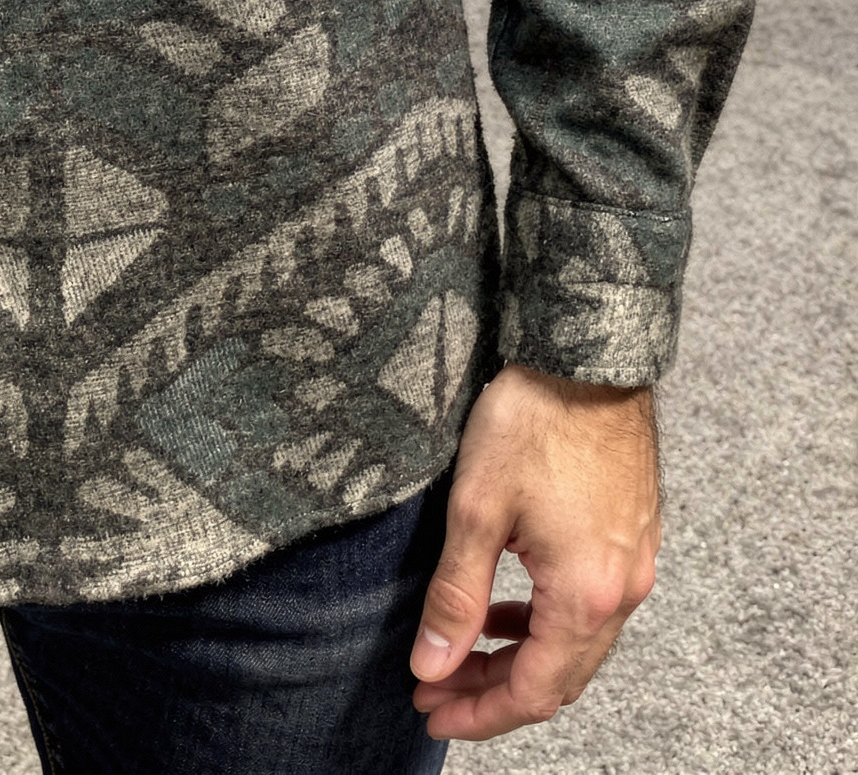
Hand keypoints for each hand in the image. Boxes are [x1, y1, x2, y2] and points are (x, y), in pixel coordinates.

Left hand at [409, 362, 659, 740]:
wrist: (586, 353)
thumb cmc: (533, 420)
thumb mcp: (476, 509)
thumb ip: (456, 596)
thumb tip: (432, 665)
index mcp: (587, 595)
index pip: (534, 691)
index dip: (479, 712)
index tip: (430, 709)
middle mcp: (623, 591)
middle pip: (560, 677)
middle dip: (493, 691)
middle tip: (436, 689)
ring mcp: (634, 563)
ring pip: (577, 643)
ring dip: (519, 656)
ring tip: (462, 651)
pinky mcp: (632, 535)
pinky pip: (590, 606)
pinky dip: (546, 621)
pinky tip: (508, 606)